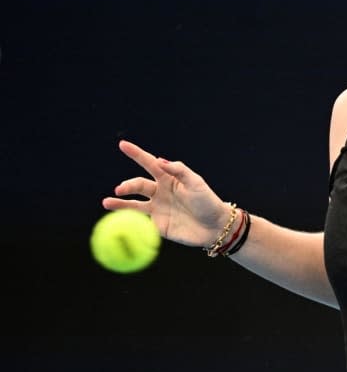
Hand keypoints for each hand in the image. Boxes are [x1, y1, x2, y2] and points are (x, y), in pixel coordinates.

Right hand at [102, 140, 230, 247]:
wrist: (214, 227)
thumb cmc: (207, 202)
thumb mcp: (196, 183)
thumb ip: (179, 171)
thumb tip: (159, 160)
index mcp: (169, 178)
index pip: (149, 163)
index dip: (136, 154)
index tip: (122, 144)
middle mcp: (160, 192)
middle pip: (138, 185)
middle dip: (127, 185)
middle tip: (120, 189)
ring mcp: (157, 209)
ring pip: (133, 204)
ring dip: (119, 203)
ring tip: (106, 202)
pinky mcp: (157, 225)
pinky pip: (140, 222)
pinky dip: (130, 221)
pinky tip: (123, 222)